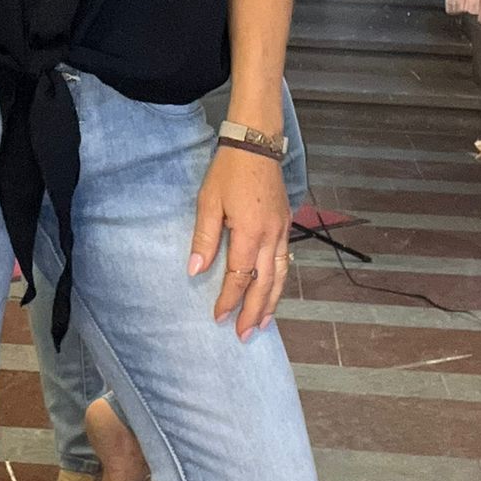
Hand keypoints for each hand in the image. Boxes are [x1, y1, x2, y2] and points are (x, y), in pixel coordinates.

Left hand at [188, 148, 291, 340]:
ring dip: (271, 302)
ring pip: (280, 276)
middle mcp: (270, 236)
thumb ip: (204, 238)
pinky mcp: (285, 225)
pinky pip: (285, 261)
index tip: (218, 317)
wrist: (256, 144)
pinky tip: (273, 291)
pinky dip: (279, 282)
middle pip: (264, 283)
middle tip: (244, 335)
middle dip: (253, 312)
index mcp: (249, 232)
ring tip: (262, 324)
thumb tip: (195, 270)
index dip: (229, 299)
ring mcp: (282, 231)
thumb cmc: (229, 171)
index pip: (239, 276)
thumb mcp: (208, 202)